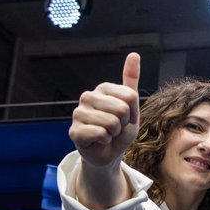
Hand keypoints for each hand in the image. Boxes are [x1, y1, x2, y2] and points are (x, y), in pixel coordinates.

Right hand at [69, 53, 139, 168]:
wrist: (109, 154)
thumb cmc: (119, 130)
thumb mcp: (131, 106)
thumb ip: (131, 82)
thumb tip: (134, 54)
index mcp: (102, 88)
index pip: (130, 96)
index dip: (133, 113)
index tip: (126, 118)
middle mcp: (87, 97)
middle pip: (122, 109)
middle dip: (124, 123)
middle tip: (116, 128)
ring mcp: (78, 113)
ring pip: (112, 122)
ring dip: (114, 133)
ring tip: (107, 134)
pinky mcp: (74, 131)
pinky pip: (100, 134)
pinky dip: (105, 141)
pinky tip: (99, 140)